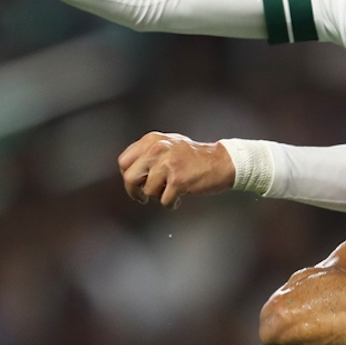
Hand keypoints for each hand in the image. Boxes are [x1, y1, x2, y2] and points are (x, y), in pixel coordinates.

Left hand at [117, 132, 235, 207]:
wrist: (221, 161)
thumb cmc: (196, 157)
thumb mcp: (168, 144)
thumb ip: (148, 153)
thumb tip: (129, 171)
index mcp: (152, 140)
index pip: (124, 161)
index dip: (128, 175)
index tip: (136, 183)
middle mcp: (158, 149)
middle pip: (130, 177)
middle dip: (135, 191)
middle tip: (144, 196)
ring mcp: (167, 165)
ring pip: (148, 191)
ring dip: (159, 196)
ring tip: (171, 190)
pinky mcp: (178, 180)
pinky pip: (165, 200)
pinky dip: (171, 203)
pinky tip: (179, 197)